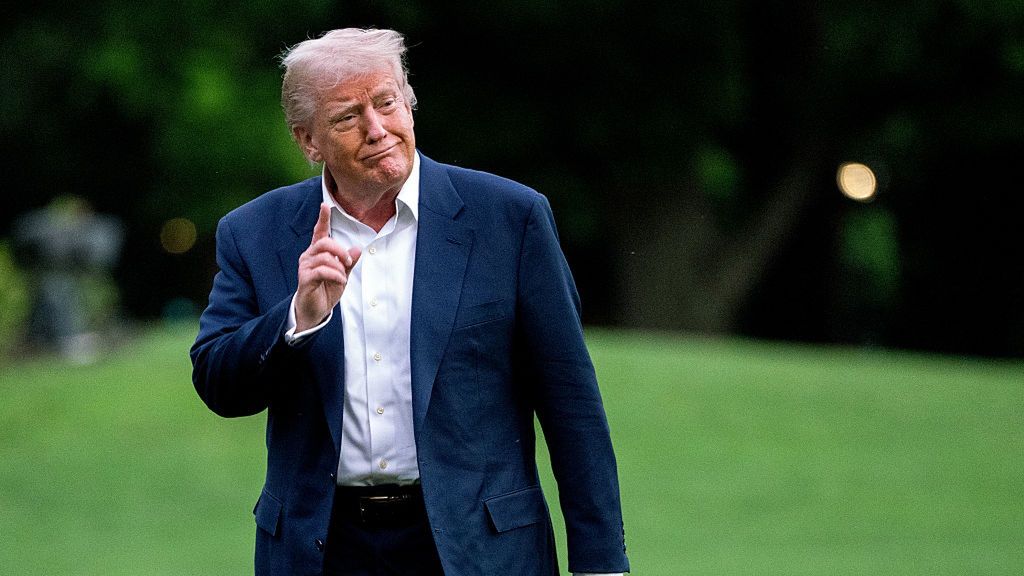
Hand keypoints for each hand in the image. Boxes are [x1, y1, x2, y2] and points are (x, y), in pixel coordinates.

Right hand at [295, 203, 360, 330]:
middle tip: (348, 262)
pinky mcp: (304, 278)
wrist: (315, 311)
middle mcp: (309, 256)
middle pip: (325, 242)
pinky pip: (322, 271)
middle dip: (340, 251)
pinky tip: (340, 281)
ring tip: (342, 278)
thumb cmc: (326, 291)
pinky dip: (335, 275)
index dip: (323, 219)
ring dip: (339, 268)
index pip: (319, 232)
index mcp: (317, 252)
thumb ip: (349, 263)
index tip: (325, 205)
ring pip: (325, 257)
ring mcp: (305, 267)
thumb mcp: (342, 275)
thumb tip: (357, 249)